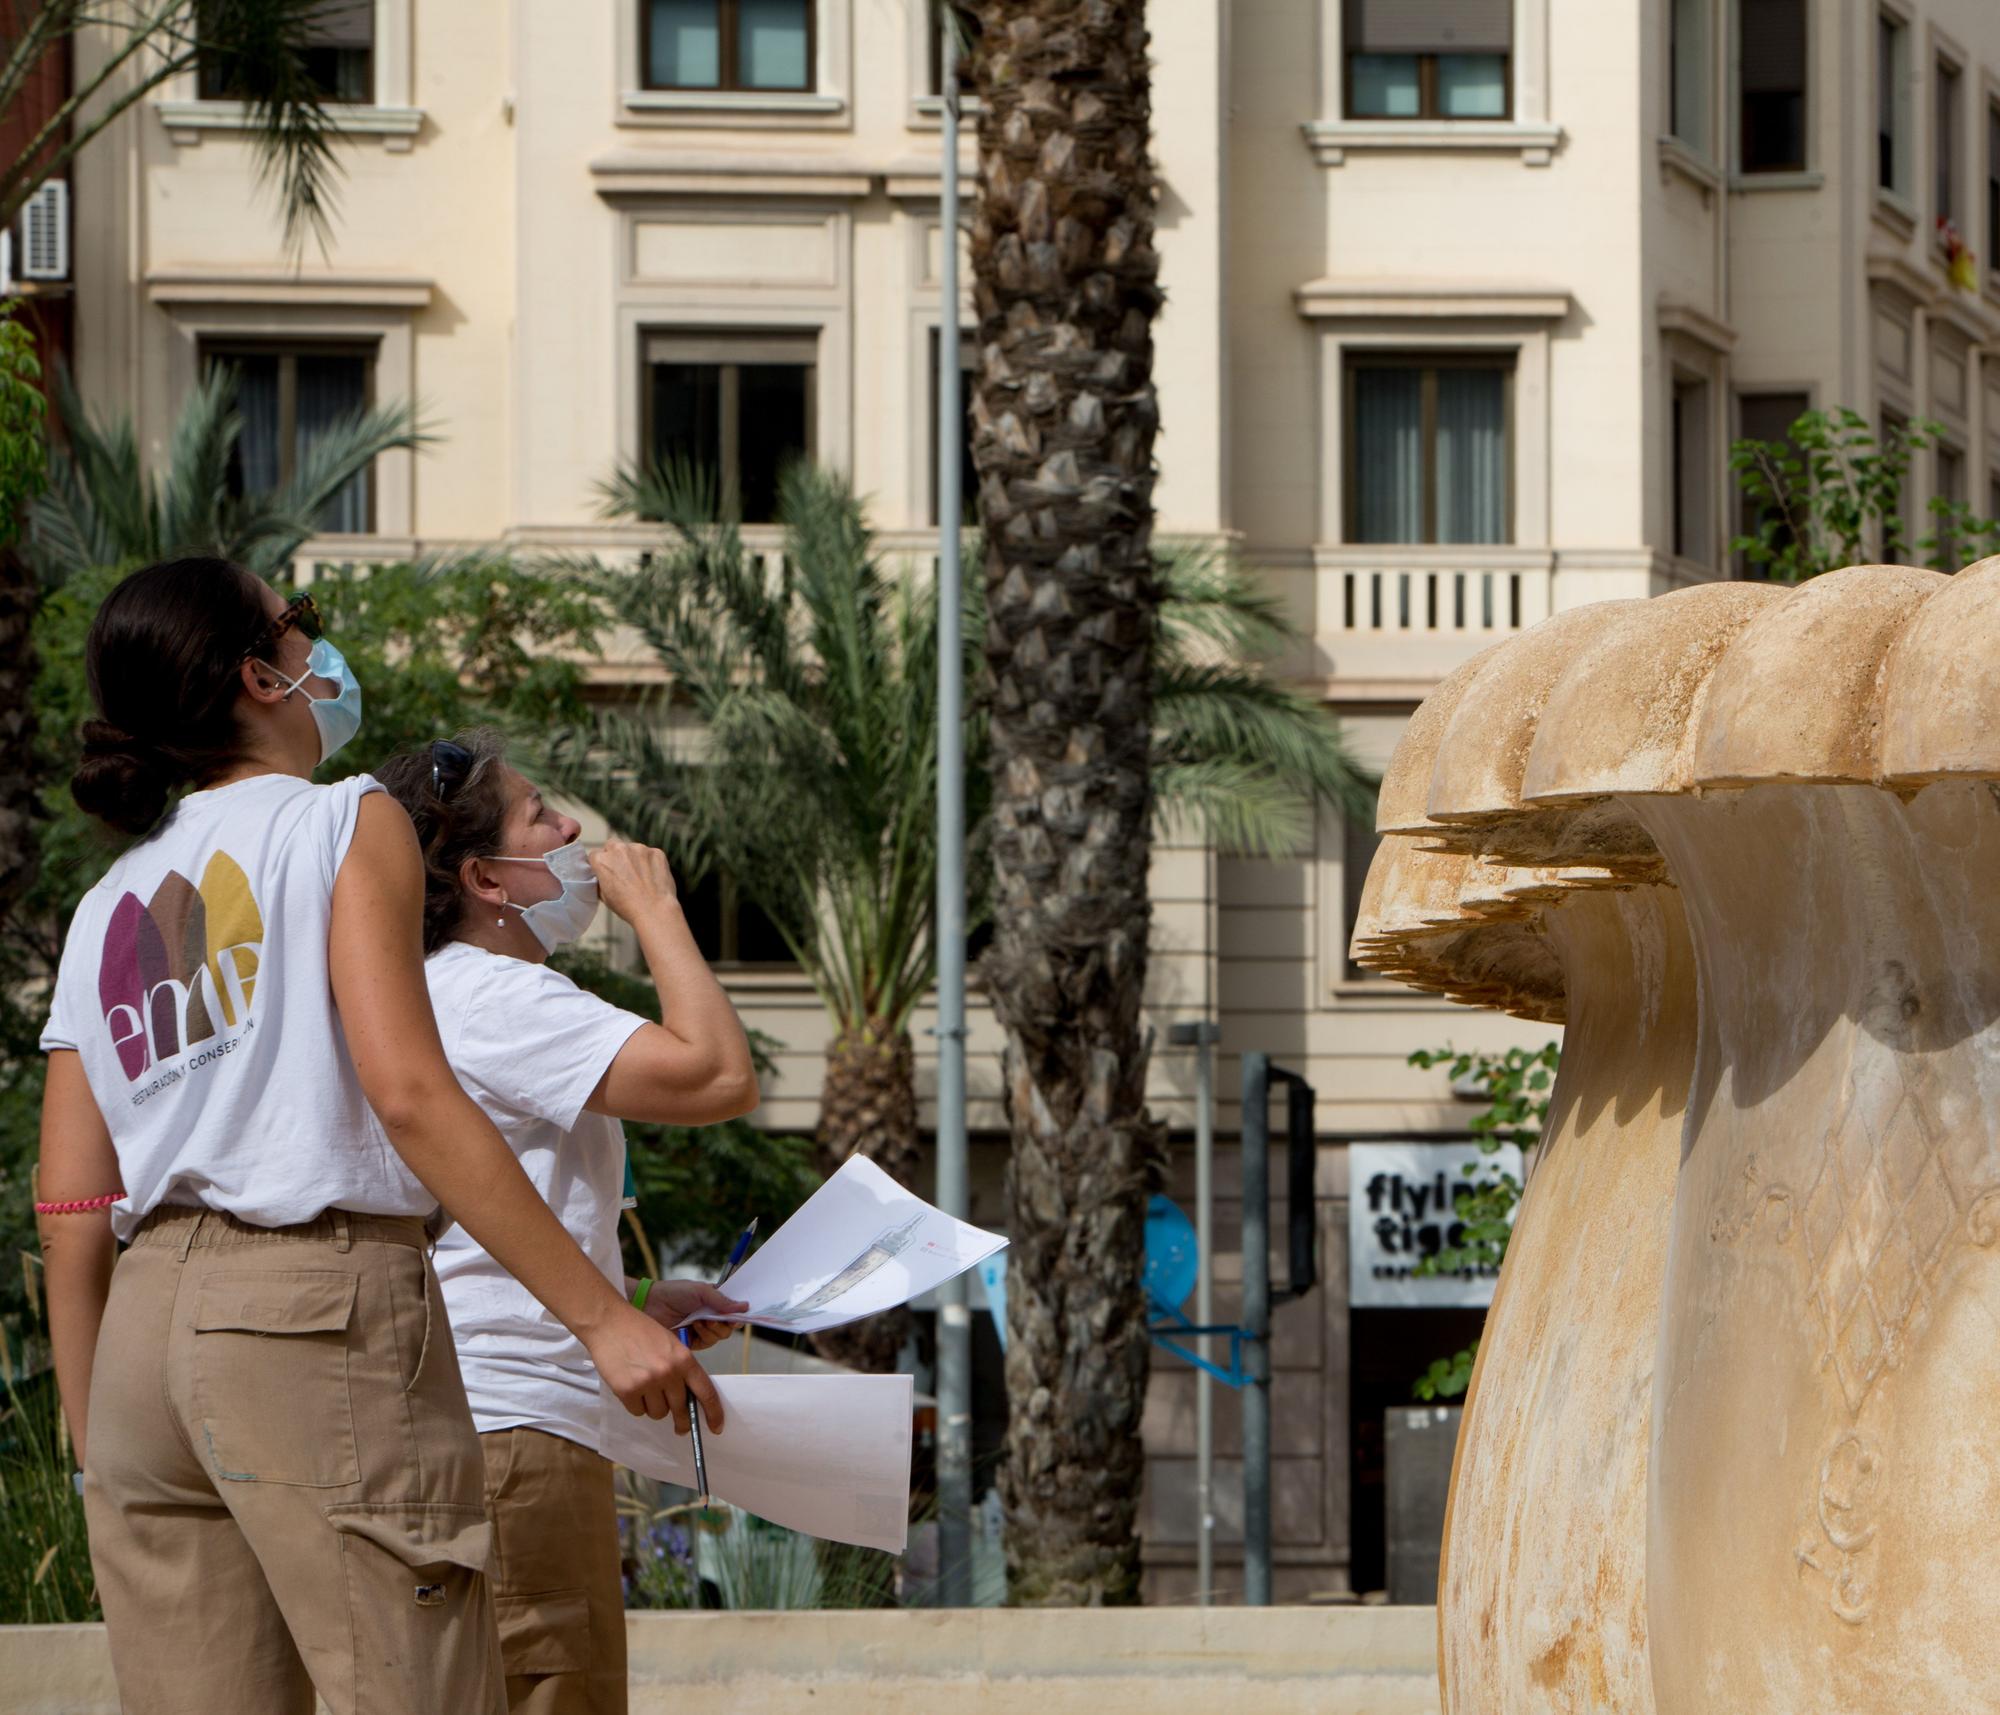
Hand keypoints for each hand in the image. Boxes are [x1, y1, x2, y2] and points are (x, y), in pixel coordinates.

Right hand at [584, 1300, 724, 1435]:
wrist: (609, 1322)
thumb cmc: (640, 1330)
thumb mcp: (670, 1344)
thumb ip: (681, 1368)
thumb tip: (687, 1397)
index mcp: (684, 1359)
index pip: (705, 1392)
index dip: (713, 1413)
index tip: (716, 1427)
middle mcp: (669, 1372)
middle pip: (681, 1409)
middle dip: (681, 1420)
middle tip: (680, 1428)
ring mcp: (648, 1383)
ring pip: (659, 1413)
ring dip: (654, 1407)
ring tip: (645, 1389)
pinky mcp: (627, 1391)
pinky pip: (638, 1412)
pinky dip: (636, 1405)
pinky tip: (631, 1387)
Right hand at [588, 839, 679, 925]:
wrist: (654, 910)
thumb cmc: (627, 906)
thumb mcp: (603, 896)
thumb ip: (600, 879)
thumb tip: (602, 875)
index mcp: (602, 860)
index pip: (596, 855)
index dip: (601, 864)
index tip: (607, 872)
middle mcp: (619, 849)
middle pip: (613, 845)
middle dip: (615, 855)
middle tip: (623, 871)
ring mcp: (639, 848)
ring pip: (633, 848)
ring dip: (634, 858)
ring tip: (640, 877)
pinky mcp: (656, 852)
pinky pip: (650, 854)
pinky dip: (650, 862)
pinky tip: (652, 877)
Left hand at [644, 1280, 748, 1350]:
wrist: (649, 1305)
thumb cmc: (673, 1293)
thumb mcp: (700, 1291)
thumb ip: (722, 1300)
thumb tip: (745, 1306)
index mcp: (713, 1301)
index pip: (734, 1308)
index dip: (740, 1311)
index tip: (743, 1312)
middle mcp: (710, 1316)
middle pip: (730, 1325)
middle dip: (726, 1321)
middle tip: (716, 1316)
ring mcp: (702, 1329)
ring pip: (721, 1335)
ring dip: (714, 1327)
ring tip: (701, 1320)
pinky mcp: (693, 1342)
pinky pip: (709, 1342)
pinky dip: (705, 1334)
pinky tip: (695, 1326)